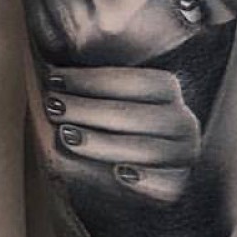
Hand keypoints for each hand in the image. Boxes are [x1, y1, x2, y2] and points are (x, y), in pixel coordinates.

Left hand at [42, 67, 199, 203]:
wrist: (120, 176)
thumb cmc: (106, 126)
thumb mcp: (98, 98)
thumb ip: (88, 76)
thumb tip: (64, 51)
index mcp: (166, 91)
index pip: (137, 80)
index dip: (94, 79)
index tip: (56, 79)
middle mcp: (182, 121)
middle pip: (138, 114)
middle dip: (90, 109)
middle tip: (53, 106)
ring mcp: (183, 154)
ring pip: (149, 149)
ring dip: (104, 143)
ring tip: (67, 136)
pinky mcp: (178, 185)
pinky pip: (168, 184)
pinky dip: (146, 179)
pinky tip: (119, 173)